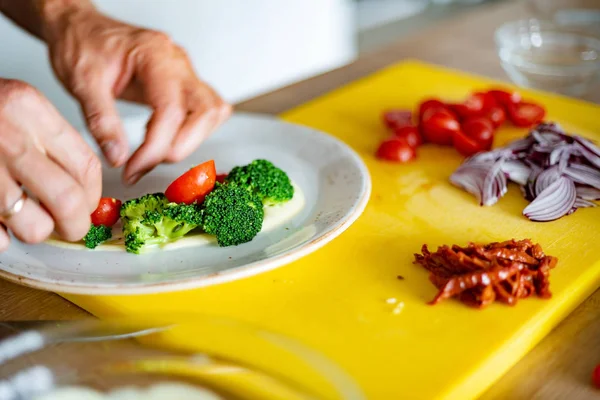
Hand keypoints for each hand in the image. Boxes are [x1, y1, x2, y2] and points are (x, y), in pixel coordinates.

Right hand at [0, 79, 101, 250]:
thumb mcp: (15, 103)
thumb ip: (50, 138)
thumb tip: (84, 188)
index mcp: (28, 108)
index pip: (85, 165)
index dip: (93, 194)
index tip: (88, 204)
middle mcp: (7, 137)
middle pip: (67, 200)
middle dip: (75, 224)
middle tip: (70, 227)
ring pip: (32, 225)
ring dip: (35, 232)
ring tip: (27, 220)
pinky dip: (1, 239)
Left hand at [45, 7, 230, 184]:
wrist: (81, 28)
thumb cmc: (82, 44)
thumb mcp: (81, 81)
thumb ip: (101, 121)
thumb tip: (118, 157)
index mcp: (154, 55)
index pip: (172, 110)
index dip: (156, 147)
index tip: (133, 168)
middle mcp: (178, 62)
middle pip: (206, 112)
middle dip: (181, 146)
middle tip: (147, 162)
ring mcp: (186, 72)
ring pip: (213, 113)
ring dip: (191, 141)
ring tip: (155, 152)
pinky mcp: (185, 84)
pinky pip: (207, 112)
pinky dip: (193, 132)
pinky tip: (164, 139)